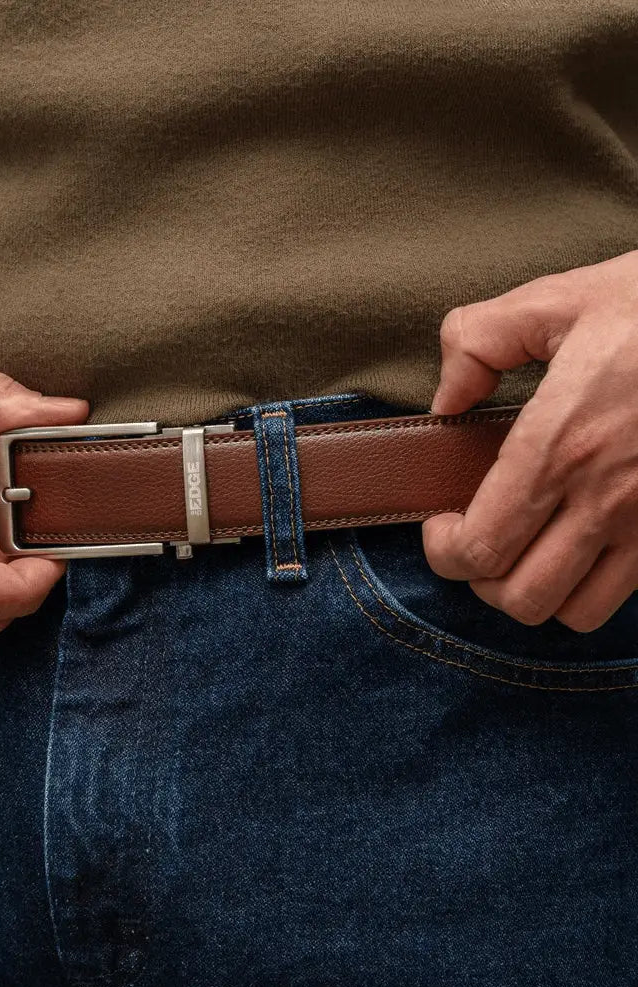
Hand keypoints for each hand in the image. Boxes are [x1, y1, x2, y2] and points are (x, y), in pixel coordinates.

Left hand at [421, 248, 637, 631]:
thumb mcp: (556, 300)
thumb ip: (477, 344)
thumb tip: (446, 400)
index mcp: (559, 445)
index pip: (480, 547)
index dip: (443, 550)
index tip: (441, 521)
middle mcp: (605, 497)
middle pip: (520, 597)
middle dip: (480, 578)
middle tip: (476, 537)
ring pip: (576, 612)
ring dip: (536, 591)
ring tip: (525, 548)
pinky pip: (628, 595)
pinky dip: (592, 587)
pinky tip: (580, 545)